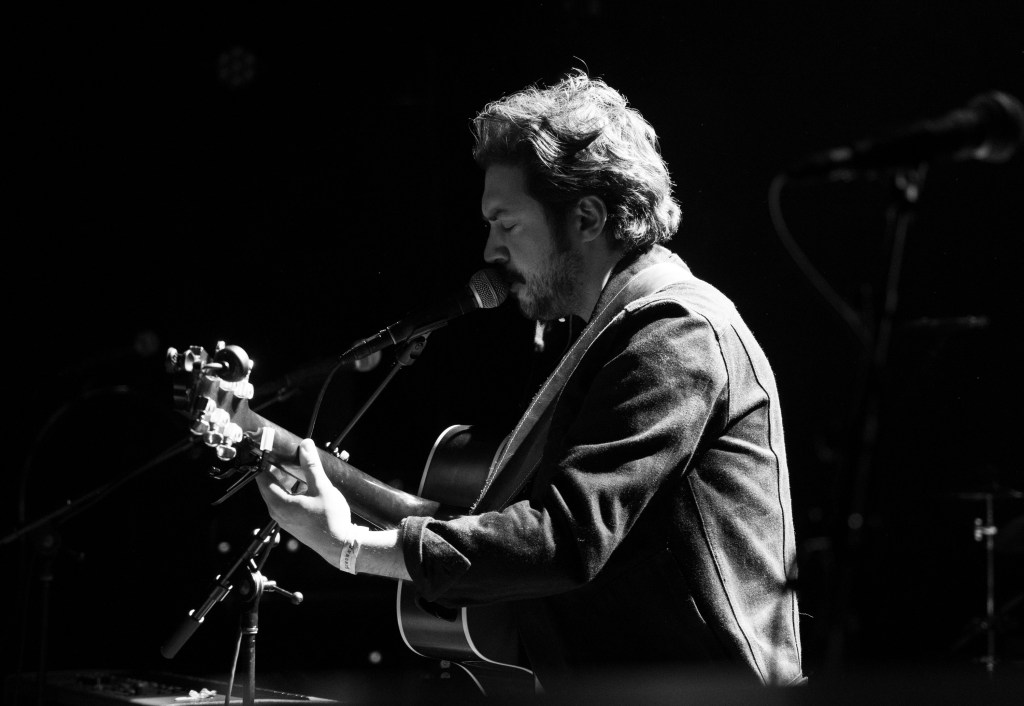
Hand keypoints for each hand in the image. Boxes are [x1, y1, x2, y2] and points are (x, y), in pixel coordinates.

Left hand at [255, 438, 355, 567]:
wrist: (340, 545)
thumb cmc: (330, 519)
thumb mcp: (322, 488)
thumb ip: (311, 466)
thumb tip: (305, 446)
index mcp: (279, 503)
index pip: (262, 477)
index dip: (265, 461)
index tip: (272, 448)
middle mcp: (277, 512)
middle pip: (270, 484)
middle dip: (278, 468)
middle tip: (290, 454)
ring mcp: (284, 518)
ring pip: (278, 493)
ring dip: (287, 480)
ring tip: (301, 467)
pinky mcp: (292, 522)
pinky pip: (286, 501)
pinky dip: (292, 490)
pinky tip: (307, 484)